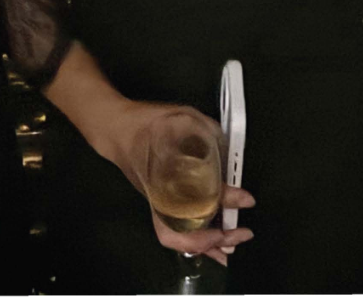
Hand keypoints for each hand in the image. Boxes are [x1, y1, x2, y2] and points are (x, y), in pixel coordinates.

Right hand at [111, 102, 255, 266]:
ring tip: (232, 247)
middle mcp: (160, 197)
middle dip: (214, 239)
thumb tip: (231, 149)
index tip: (245, 199)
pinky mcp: (160, 205)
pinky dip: (198, 239)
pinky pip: (179, 231)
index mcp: (162, 177)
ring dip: (207, 246)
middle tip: (241, 233)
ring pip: (180, 238)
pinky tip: (215, 240)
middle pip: (184, 233)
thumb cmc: (145, 122)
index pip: (196, 196)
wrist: (116, 128)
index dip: (223, 199)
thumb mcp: (182, 116)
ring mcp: (159, 204)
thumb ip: (207, 130)